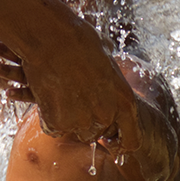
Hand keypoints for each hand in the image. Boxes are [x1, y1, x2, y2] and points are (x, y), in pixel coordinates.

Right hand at [3, 0, 141, 151]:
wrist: (48, 37)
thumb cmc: (77, 39)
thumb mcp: (106, 55)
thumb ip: (111, 73)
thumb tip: (111, 69)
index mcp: (124, 101)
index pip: (131, 141)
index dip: (120, 143)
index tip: (110, 141)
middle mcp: (105, 115)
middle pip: (99, 134)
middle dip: (89, 123)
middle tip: (76, 102)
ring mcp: (80, 121)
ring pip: (76, 133)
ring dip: (69, 120)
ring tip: (61, 95)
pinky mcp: (56, 122)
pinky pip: (54, 128)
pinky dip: (50, 117)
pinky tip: (48, 97)